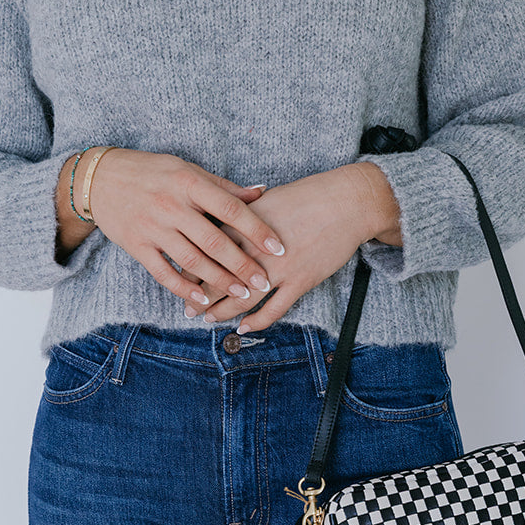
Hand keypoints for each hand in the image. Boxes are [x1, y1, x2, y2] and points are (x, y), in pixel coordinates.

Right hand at [80, 150, 285, 312]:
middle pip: (215, 241)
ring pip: (192, 260)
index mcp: (189, 183)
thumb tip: (262, 193)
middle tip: (265, 282)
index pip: (231, 209)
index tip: (278, 248)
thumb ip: (223, 187)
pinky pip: (163, 272)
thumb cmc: (151, 171)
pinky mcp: (136, 245)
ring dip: (220, 280)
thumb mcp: (187, 169)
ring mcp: (153, 227)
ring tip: (242, 293)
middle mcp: (172, 205)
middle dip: (243, 265)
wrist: (99, 178)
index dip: (257, 230)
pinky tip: (202, 299)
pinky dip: (184, 288)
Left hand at [181, 165, 378, 333]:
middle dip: (198, 295)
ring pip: (241, 298)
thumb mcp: (266, 199)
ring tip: (206, 319)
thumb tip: (218, 219)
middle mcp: (256, 249)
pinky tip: (243, 328)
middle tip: (185, 306)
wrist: (346, 203)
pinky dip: (256, 321)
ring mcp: (278, 269)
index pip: (207, 250)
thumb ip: (240, 213)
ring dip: (221, 311)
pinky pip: (273, 309)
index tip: (177, 277)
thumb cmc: (308, 196)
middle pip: (218, 277)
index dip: (189, 267)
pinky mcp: (300, 281)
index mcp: (244, 225)